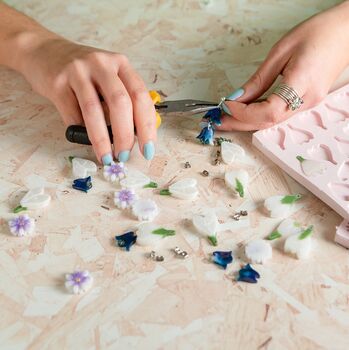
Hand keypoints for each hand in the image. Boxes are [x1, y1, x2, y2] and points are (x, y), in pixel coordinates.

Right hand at [20, 37, 155, 163]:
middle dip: (125, 135)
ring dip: (102, 139)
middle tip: (124, 155)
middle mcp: (101, 64)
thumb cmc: (84, 74)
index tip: (148, 149)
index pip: (141, 96)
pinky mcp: (57, 82)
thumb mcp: (109, 79)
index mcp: (121, 64)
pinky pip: (71, 114)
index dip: (147, 125)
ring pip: (94, 110)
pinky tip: (82, 137)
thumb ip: (123, 100)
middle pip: (120, 102)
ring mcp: (78, 71)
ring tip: (105, 156)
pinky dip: (79, 131)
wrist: (43, 52)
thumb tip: (135, 137)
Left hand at [217, 2, 348, 130]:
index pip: (267, 112)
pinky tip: (245, 111)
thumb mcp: (281, 52)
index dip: (243, 113)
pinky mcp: (306, 102)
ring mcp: (308, 104)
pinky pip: (278, 115)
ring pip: (272, 122)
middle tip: (217, 120)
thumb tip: (238, 97)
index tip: (226, 105)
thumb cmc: (319, 33)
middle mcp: (307, 100)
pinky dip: (258, 115)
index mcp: (302, 84)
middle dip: (239, 122)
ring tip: (226, 117)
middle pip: (267, 122)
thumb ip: (259, 80)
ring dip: (246, 121)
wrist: (347, 31)